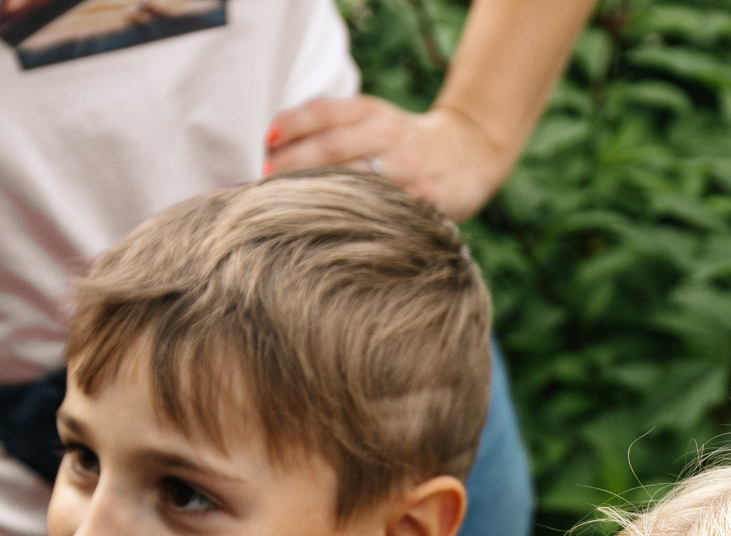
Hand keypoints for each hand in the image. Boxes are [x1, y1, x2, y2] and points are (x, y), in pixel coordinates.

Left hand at [265, 97, 513, 220]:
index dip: (291, 126)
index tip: (263, 144)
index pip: (324, 112)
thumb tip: (270, 144)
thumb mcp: (373, 119)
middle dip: (293, 163)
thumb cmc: (405, 143)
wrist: (468, 153)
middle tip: (261, 181)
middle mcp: (387, 134)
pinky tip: (327, 230)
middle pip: (332, 146)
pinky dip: (354, 218)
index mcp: (371, 111)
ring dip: (316, 192)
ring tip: (283, 207)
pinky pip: (384, 209)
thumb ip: (330, 126)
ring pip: (355, 178)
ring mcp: (406, 167)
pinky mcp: (423, 198)